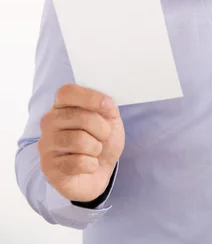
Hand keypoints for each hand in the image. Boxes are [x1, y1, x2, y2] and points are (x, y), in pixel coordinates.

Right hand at [38, 84, 124, 202]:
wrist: (98, 173)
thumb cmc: (101, 141)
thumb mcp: (110, 119)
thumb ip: (107, 106)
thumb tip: (104, 102)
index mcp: (61, 105)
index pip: (67, 92)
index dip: (89, 97)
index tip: (106, 106)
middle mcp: (49, 122)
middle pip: (79, 116)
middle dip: (101, 128)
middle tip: (104, 136)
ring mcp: (46, 144)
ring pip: (78, 140)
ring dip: (96, 148)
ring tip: (95, 151)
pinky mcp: (49, 167)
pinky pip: (77, 162)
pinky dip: (91, 165)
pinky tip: (89, 165)